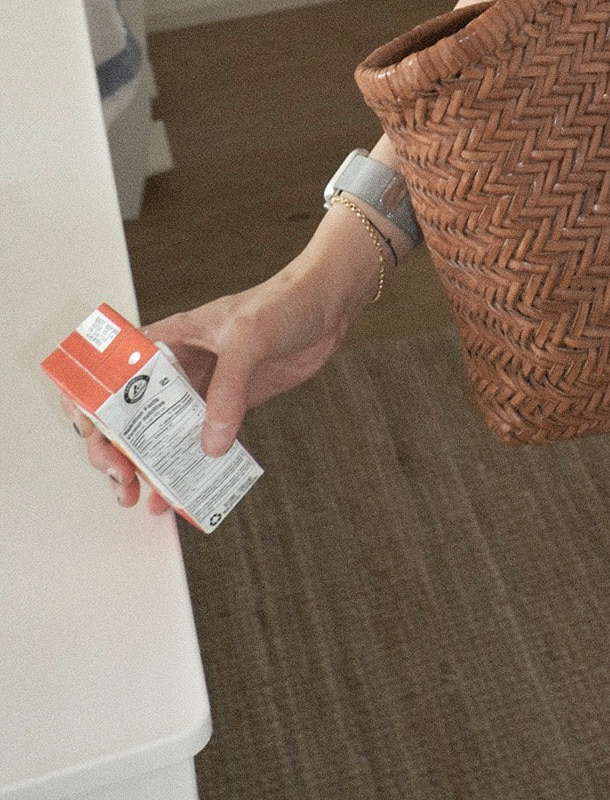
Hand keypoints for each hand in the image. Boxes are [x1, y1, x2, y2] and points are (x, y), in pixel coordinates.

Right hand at [67, 203, 379, 511]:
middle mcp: (178, 368)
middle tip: (123, 478)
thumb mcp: (250, 337)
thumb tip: (211, 443)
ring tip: (144, 498)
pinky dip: (193, 467)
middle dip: (118, 449)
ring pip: (163, 434)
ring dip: (150, 466)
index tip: (94, 436)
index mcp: (168, 341)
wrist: (326, 306)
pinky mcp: (230, 406)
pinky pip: (203, 442)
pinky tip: (186, 492)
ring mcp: (203, 390)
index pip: (114, 374)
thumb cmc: (283, 302)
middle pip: (131, 414)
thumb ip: (228, 389)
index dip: (94, 404)